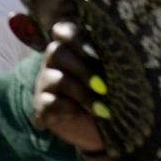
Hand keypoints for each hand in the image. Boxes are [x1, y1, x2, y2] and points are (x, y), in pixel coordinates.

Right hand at [29, 20, 109, 154]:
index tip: (93, 54)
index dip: (73, 37)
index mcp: (73, 48)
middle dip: (82, 70)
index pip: (63, 30)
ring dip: (80, 94)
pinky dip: (65, 108)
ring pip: (53, 78)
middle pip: (56, 52)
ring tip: (102, 109)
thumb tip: (118, 50)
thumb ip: (112, 59)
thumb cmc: (116, 96)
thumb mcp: (118, 76)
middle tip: (103, 87)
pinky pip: (48, 102)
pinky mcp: (42, 106)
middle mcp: (56, 61)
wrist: (109, 131)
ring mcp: (46, 83)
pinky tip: (78, 114)